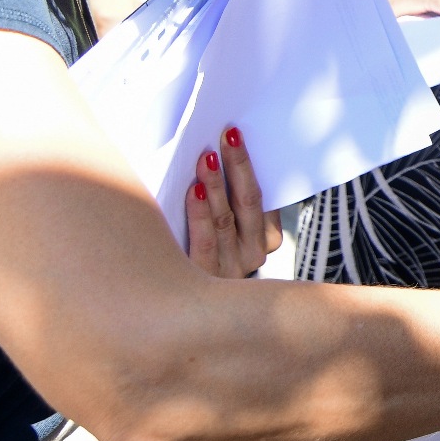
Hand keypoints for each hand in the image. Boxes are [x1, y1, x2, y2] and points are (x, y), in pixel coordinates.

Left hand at [183, 126, 282, 278]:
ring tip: (207, 158)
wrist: (173, 306)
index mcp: (266, 238)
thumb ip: (227, 199)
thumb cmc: (194, 249)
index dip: (248, 163)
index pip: (263, 196)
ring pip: (226, 219)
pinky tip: (194, 190)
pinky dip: (200, 213)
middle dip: (238, 165)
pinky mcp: (205, 280)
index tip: (234, 134)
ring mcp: (231, 269)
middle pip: (248, 202)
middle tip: (227, 136)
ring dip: (217, 184)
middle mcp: (254, 255)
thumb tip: (212, 154)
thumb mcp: (222, 225)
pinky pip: (205, 241)